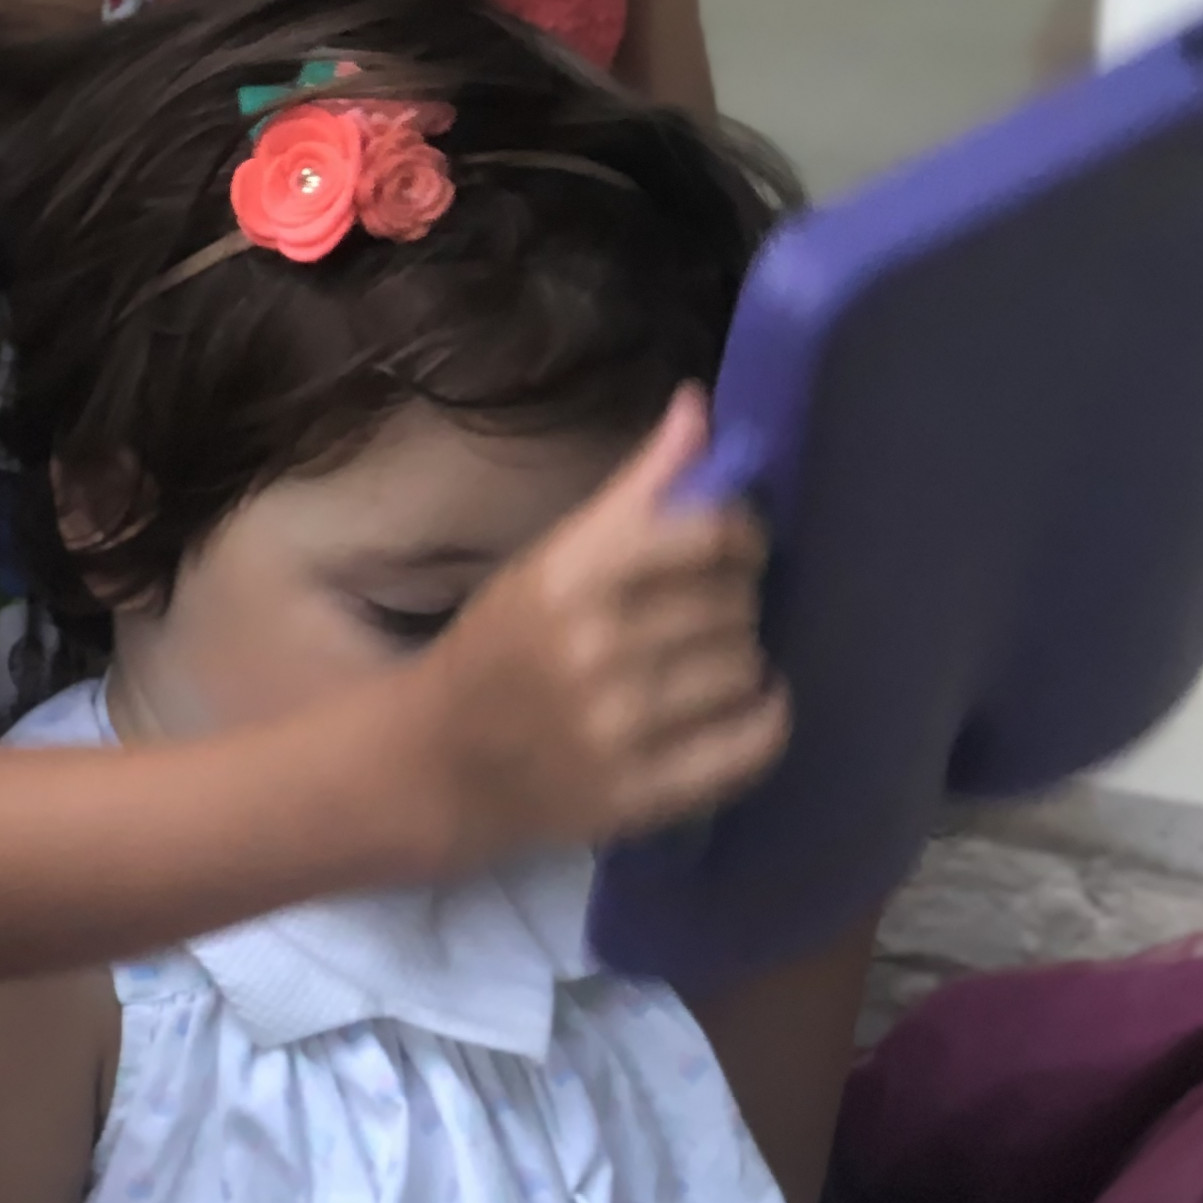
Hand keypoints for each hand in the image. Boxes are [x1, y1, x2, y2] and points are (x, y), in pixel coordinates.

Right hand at [412, 388, 789, 868]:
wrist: (438, 765)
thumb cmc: (502, 648)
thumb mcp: (553, 558)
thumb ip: (638, 488)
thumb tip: (700, 405)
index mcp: (568, 578)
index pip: (709, 534)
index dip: (742, 534)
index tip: (730, 546)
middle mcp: (594, 652)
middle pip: (735, 602)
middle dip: (735, 601)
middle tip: (706, 613)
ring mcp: (618, 730)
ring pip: (747, 669)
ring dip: (742, 662)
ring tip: (707, 665)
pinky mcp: (641, 796)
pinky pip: (752, 746)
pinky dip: (764, 721)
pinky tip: (742, 710)